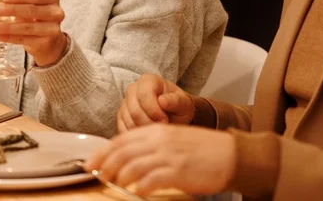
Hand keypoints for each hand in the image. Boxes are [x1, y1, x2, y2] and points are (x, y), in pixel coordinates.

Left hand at [0, 0, 66, 66]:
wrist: (51, 41)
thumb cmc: (38, 17)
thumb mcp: (33, 5)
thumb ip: (18, 3)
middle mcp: (56, 13)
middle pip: (32, 11)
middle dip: (11, 10)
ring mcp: (52, 29)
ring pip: (27, 27)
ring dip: (7, 27)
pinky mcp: (45, 43)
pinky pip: (24, 40)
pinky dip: (8, 37)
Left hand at [85, 124, 236, 195]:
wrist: (231, 155)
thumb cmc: (203, 149)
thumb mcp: (173, 139)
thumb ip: (151, 144)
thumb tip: (128, 157)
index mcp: (156, 130)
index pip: (120, 140)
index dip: (102, 152)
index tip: (90, 163)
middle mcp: (159, 140)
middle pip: (122, 152)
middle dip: (105, 166)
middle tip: (98, 176)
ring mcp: (168, 156)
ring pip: (132, 166)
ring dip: (120, 177)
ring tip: (115, 185)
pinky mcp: (178, 172)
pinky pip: (150, 180)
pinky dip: (139, 187)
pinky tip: (136, 192)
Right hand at [118, 74, 195, 131]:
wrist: (174, 115)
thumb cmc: (179, 107)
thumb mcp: (183, 103)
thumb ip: (175, 101)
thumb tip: (162, 101)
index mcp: (149, 80)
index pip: (144, 94)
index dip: (154, 111)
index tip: (165, 121)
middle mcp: (133, 89)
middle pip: (134, 110)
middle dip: (149, 123)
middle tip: (161, 128)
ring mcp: (125, 103)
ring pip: (128, 121)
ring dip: (143, 130)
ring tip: (156, 130)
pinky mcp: (121, 116)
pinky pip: (123, 128)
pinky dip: (136, 135)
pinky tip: (148, 133)